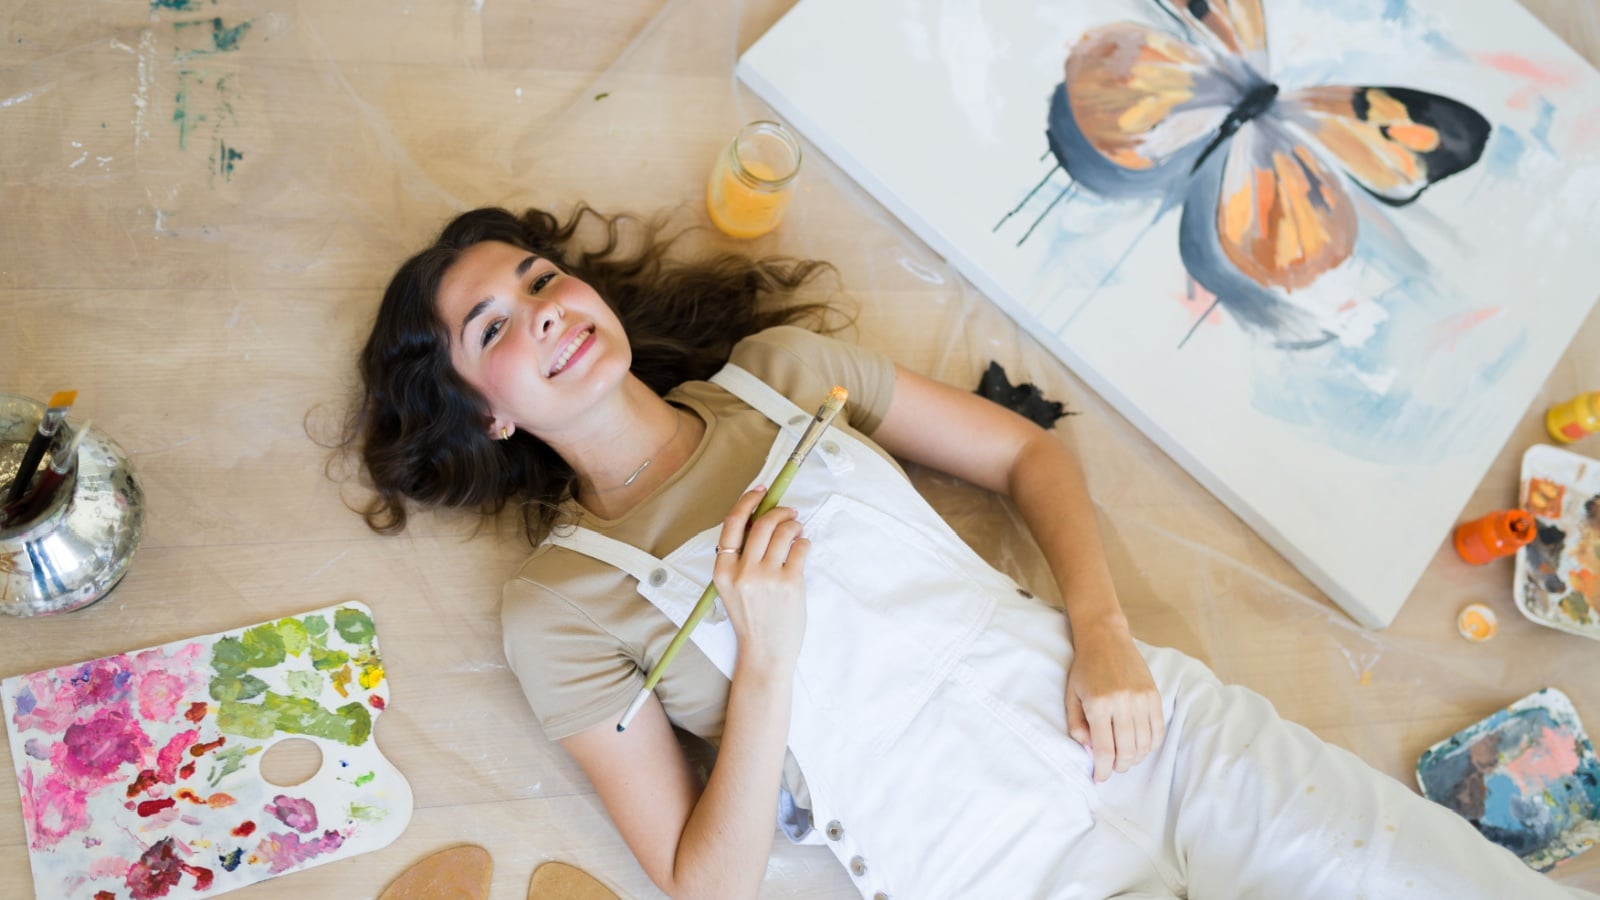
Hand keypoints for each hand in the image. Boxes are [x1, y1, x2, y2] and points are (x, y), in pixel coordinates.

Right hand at [713, 486, 810, 674]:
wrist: (765, 653)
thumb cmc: (752, 618)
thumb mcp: (733, 588)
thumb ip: (741, 557)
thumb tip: (762, 519)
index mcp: (723, 571)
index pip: (732, 524)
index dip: (747, 502)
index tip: (761, 491)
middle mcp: (742, 572)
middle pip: (762, 524)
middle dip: (779, 511)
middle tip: (790, 512)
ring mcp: (766, 577)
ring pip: (784, 532)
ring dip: (794, 525)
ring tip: (797, 531)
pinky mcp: (790, 583)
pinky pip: (801, 548)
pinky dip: (804, 543)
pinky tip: (802, 548)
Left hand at [1065, 628, 1164, 782]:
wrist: (1106, 639)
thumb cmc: (1085, 668)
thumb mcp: (1071, 696)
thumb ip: (1077, 726)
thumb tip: (1089, 751)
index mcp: (1098, 704)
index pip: (1104, 750)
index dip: (1103, 770)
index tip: (1100, 777)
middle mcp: (1122, 703)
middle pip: (1127, 751)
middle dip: (1119, 767)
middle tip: (1113, 768)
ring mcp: (1141, 699)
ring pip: (1145, 744)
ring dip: (1135, 758)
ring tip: (1125, 757)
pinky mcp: (1154, 695)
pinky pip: (1158, 729)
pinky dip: (1151, 744)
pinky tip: (1140, 745)